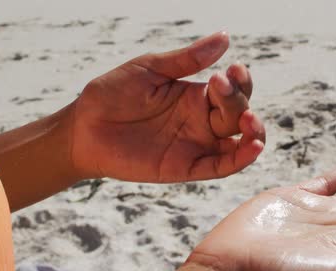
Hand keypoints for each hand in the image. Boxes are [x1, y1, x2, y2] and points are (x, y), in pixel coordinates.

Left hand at [71, 32, 264, 181]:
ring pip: (237, 143)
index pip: (232, 90)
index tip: (234, 69)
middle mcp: (201, 121)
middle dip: (239, 100)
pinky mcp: (186, 167)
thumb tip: (225, 38)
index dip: (240, 81)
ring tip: (249, 121)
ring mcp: (195, 145)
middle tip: (223, 87)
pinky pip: (219, 167)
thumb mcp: (150, 69)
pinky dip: (240, 160)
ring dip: (252, 133)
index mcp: (196, 96)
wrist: (83, 127)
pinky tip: (252, 148)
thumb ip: (187, 59)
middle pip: (238, 114)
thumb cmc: (113, 94)